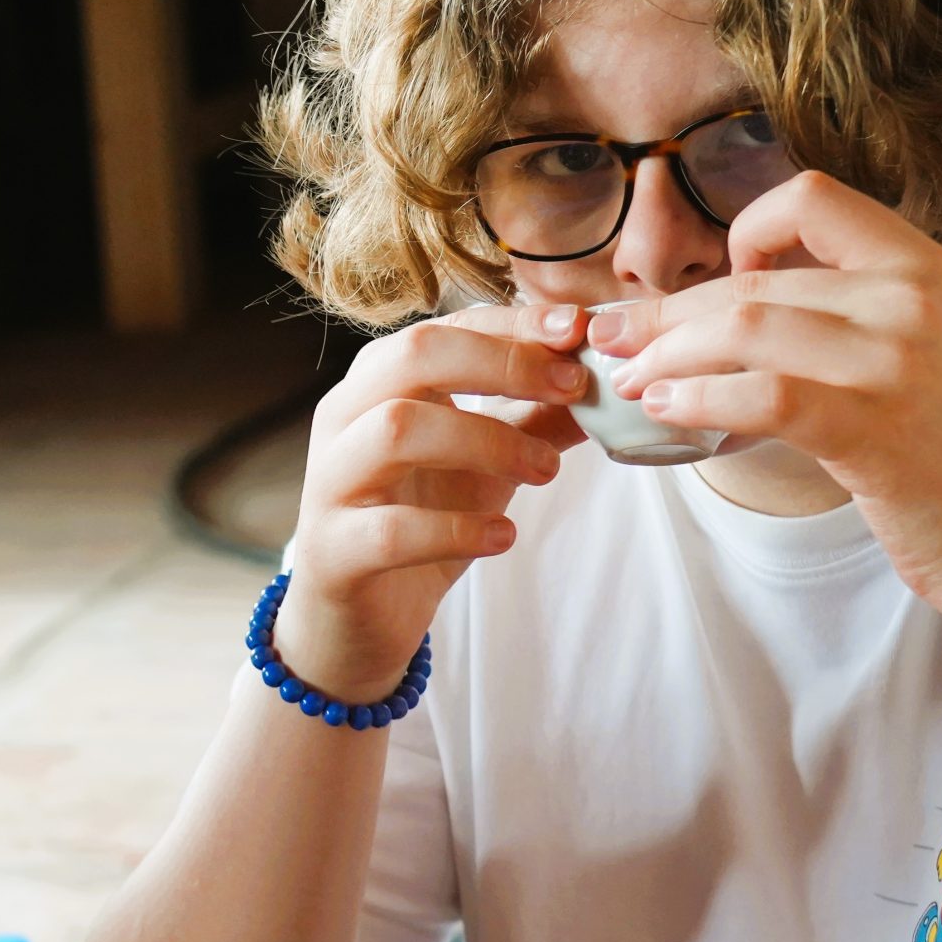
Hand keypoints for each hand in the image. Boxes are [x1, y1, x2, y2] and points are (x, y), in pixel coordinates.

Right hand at [281, 301, 590, 698]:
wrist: (355, 616)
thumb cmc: (418, 519)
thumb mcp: (486, 462)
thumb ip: (536, 420)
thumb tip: (609, 384)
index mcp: (378, 384)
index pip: (445, 328)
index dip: (512, 325)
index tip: (578, 332)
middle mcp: (345, 419)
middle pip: (411, 356)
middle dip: (500, 363)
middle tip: (571, 387)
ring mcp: (332, 482)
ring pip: (395, 430)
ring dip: (486, 441)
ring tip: (547, 470)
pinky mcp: (335, 550)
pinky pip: (392, 530)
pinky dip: (455, 530)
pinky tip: (502, 537)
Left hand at [590, 171, 941, 630]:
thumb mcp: (921, 347)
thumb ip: (846, 311)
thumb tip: (730, 302)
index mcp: (921, 265)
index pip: (810, 197)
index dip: (744, 229)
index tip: (719, 278)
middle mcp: (909, 299)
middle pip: (751, 280)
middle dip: (665, 313)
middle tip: (613, 339)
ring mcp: (892, 361)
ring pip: (741, 327)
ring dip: (665, 354)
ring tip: (630, 378)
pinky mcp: (871, 429)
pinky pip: (758, 395)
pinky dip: (696, 398)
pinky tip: (666, 410)